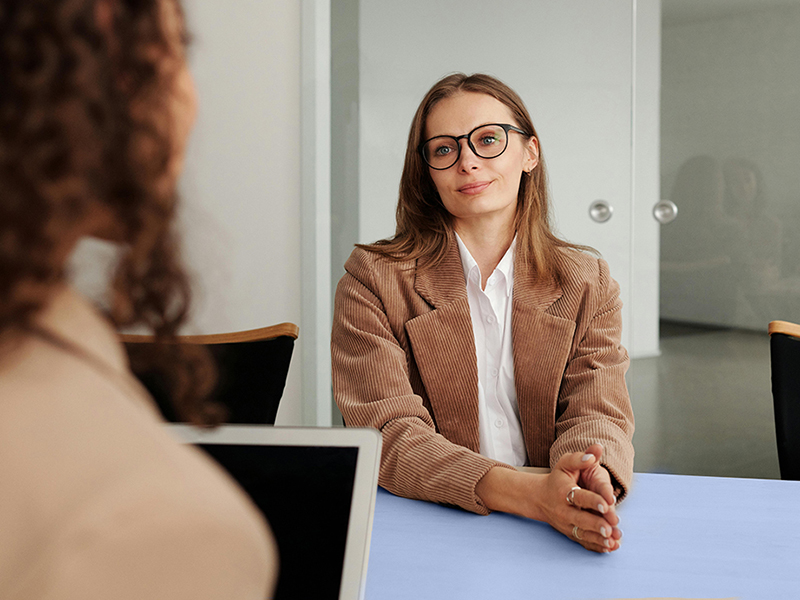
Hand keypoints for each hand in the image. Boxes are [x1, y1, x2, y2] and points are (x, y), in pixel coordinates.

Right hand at [476, 445, 621, 553]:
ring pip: (582, 533)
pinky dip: (596, 546)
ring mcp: (566, 523)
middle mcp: (563, 510)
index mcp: (563, 492)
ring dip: (598, 539)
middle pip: (580, 519)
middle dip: (596, 524)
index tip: (607, 503)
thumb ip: (580, 458)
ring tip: (613, 541)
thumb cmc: (557, 479)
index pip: (579, 497)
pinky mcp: (570, 532)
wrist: (539, 498)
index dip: (593, 500)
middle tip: (610, 528)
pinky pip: (583, 541)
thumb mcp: (565, 464)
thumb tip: (596, 451)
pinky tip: (609, 547)